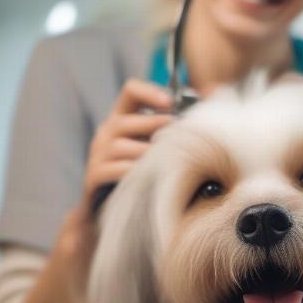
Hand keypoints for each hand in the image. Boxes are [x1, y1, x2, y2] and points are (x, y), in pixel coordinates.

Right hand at [83, 79, 173, 203]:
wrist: (109, 211)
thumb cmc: (141, 175)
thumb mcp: (153, 148)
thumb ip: (170, 129)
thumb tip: (207, 104)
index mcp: (121, 119)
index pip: (130, 91)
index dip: (149, 91)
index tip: (170, 102)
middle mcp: (106, 133)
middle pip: (126, 121)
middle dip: (154, 127)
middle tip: (176, 136)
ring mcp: (97, 155)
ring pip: (122, 147)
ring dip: (147, 153)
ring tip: (166, 161)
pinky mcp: (95, 176)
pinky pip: (116, 170)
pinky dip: (134, 172)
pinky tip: (152, 178)